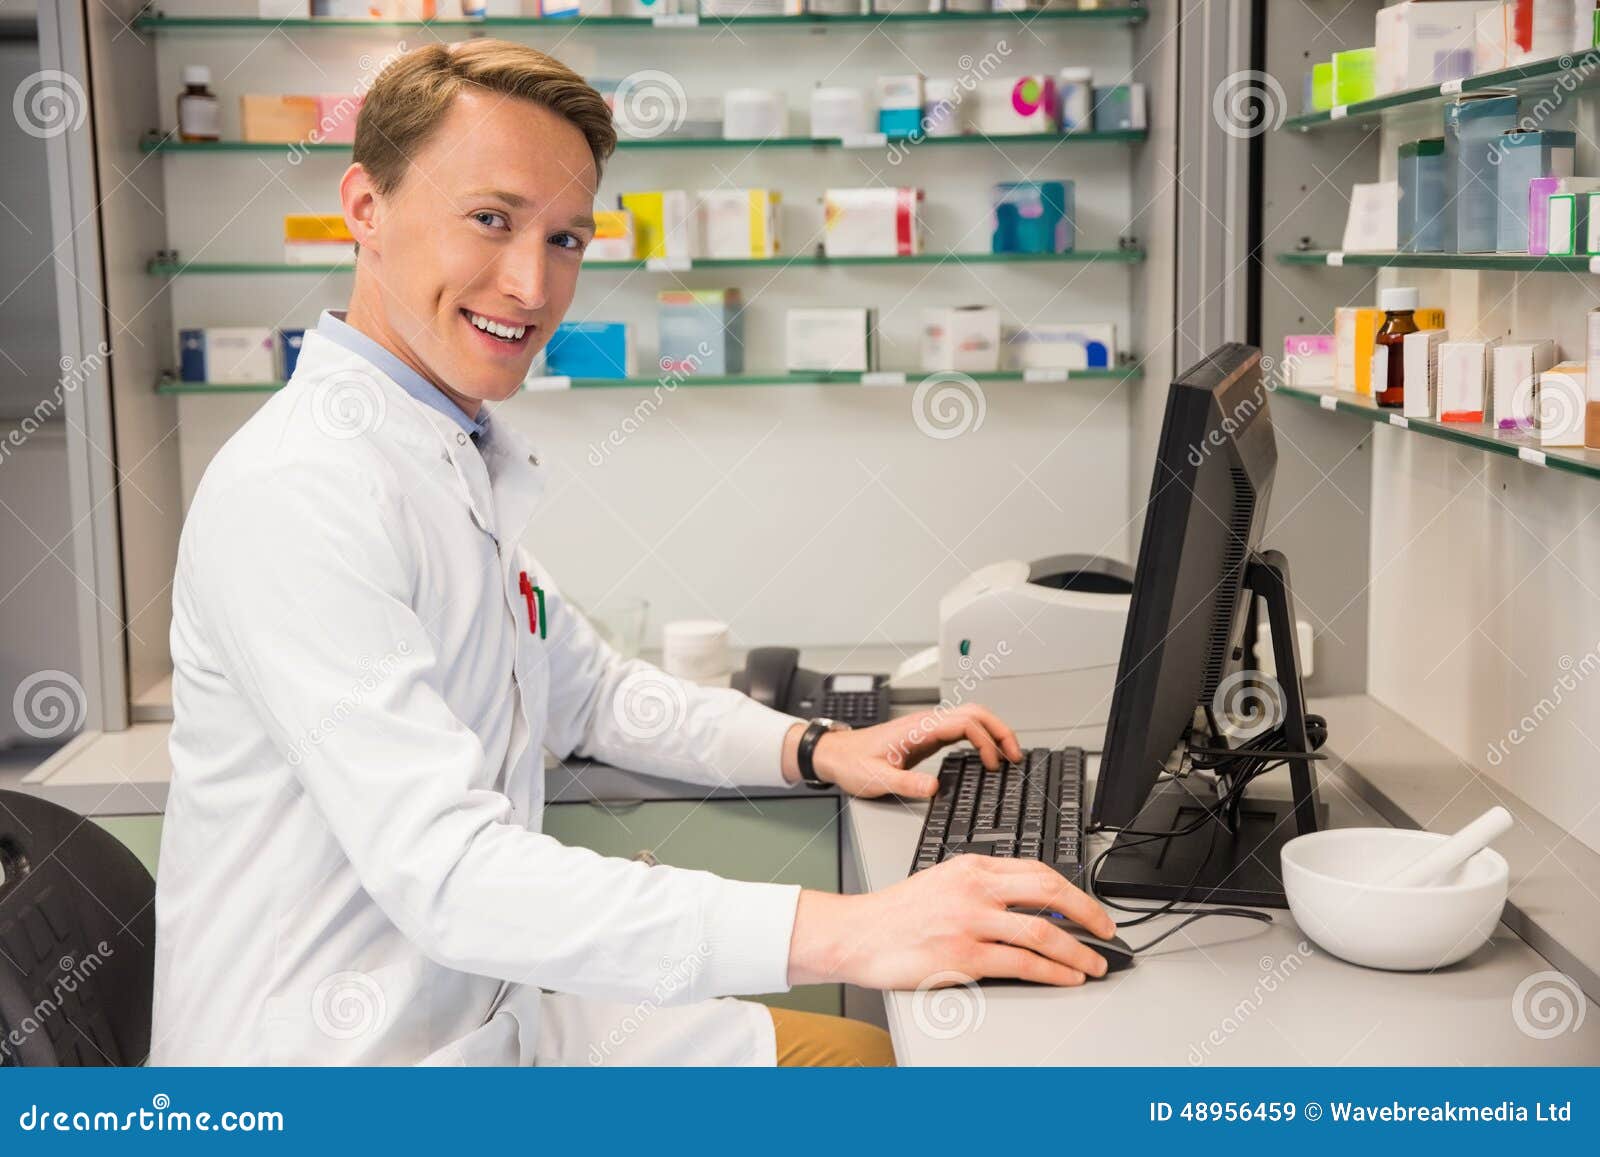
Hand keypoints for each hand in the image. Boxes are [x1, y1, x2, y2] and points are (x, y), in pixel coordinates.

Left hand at [781, 703, 1023, 797]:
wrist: (835, 754)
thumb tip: (935, 788)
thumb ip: (906, 783)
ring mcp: (928, 728)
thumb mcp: (877, 779)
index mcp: (918, 729)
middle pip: (975, 713)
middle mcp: (926, 723)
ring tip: (1009, 755)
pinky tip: (987, 755)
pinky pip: (962, 729)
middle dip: (1001, 730)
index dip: (986, 741)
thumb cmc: (852, 763)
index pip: (965, 722)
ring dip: (994, 732)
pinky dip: (981, 738)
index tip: (992, 765)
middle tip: (1016, 755)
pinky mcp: (927, 736)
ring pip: (971, 717)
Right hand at [788, 856, 1117, 987]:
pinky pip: (1022, 963)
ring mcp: (970, 922)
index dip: (1074, 890)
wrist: (858, 934)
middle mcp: (975, 888)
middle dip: (1089, 914)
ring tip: (1094, 964)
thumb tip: (1029, 904)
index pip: (1037, 870)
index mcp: (972, 865)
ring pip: (1042, 931)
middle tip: (1107, 932)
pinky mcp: (964, 956)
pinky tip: (1066, 977)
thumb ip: (983, 886)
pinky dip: (1053, 972)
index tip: (1090, 907)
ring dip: (1078, 950)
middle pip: (1049, 893)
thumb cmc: (896, 913)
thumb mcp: (942, 880)